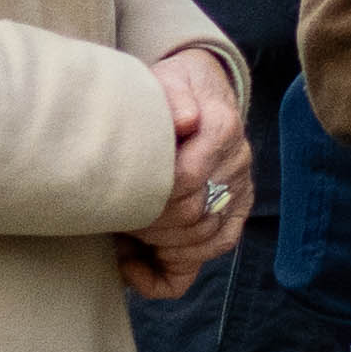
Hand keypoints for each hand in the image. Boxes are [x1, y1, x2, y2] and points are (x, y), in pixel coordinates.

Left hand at [120, 49, 251, 298]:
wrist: (198, 89)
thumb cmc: (168, 91)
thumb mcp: (165, 81)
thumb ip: (174, 98)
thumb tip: (185, 121)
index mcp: (222, 128)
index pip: (188, 179)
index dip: (148, 195)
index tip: (114, 196)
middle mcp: (237, 164)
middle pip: (194, 214)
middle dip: (148, 223)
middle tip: (112, 216)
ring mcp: (238, 192)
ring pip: (204, 240)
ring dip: (157, 245)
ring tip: (124, 233)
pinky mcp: (232, 213)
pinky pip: (210, 253)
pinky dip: (170, 270)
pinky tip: (135, 264)